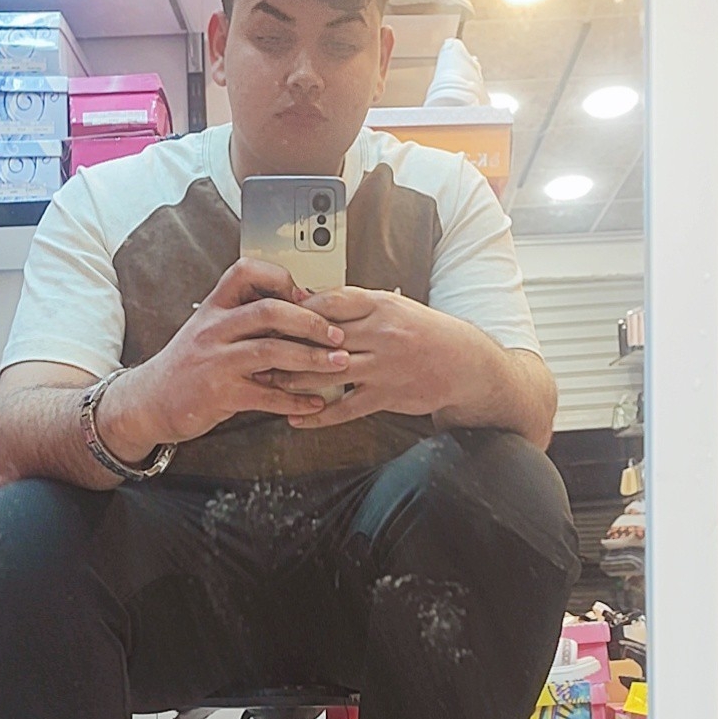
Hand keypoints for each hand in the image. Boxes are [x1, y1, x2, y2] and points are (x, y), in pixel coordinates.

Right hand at [97, 259, 351, 456]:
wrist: (149, 401)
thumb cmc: (186, 366)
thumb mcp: (207, 331)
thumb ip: (243, 320)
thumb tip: (296, 311)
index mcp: (214, 308)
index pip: (245, 271)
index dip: (280, 278)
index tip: (307, 295)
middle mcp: (214, 329)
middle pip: (269, 311)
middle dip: (310, 321)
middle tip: (337, 333)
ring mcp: (216, 361)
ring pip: (271, 351)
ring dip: (311, 358)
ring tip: (338, 363)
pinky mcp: (220, 393)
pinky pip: (266, 395)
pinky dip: (296, 399)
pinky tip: (315, 401)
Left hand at [269, 286, 467, 429]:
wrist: (463, 363)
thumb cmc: (424, 331)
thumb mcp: (394, 306)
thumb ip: (356, 306)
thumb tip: (311, 299)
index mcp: (381, 305)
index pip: (330, 302)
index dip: (297, 308)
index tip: (271, 313)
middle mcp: (380, 333)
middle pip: (322, 337)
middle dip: (285, 343)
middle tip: (254, 348)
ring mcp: (383, 366)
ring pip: (327, 371)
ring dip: (292, 378)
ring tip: (266, 381)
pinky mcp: (386, 395)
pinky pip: (345, 407)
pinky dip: (318, 415)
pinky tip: (297, 418)